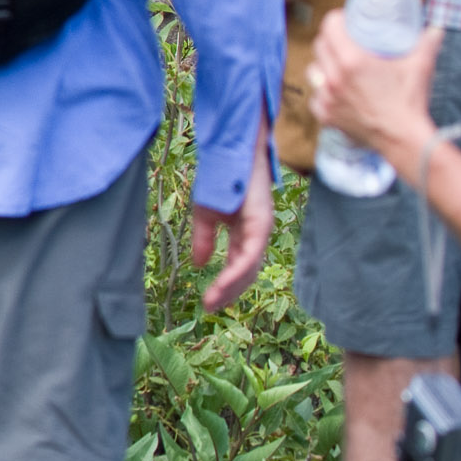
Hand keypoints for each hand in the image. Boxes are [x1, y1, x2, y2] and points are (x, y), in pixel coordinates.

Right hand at [190, 135, 274, 312]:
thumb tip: (199, 265)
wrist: (229, 152)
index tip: (208, 302)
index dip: (224, 285)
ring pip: (250, 268)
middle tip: (211, 308)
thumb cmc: (220, 178)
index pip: (238, 266)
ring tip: (213, 301)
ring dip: (231, 286)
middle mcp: (257, 234)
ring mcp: (261, 229)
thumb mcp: (205, 215)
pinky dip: (236, 270)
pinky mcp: (261, 222)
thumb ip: (205, 240)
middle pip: (247, 273)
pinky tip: (221, 281)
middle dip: (229, 292)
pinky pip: (250, 253)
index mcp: (245, 233)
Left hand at [309, 13, 440, 163]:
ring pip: (314, 72)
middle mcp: (333, 78)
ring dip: (323, 66)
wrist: (403, 139)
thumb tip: (436, 29)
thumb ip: (428, 43)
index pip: (330, 26)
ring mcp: (327, 98)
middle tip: (343, 41)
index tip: (345, 21)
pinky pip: (316, 98)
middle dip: (330, 39)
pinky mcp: (326, 116)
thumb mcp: (420, 67)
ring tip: (336, 66)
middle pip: (320, 46)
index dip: (336, 19)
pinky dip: (323, 94)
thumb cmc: (410, 102)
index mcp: (352, 61)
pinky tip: (335, 93)